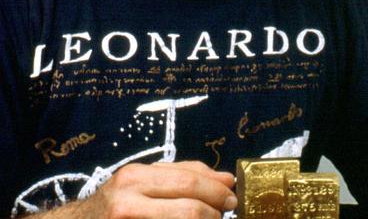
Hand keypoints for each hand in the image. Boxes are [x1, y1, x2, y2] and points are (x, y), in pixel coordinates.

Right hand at [73, 161, 235, 217]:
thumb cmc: (116, 204)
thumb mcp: (142, 181)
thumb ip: (183, 175)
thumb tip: (226, 179)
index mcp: (135, 177)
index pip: (189, 181)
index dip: (217, 190)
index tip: (232, 197)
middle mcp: (127, 201)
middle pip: (189, 208)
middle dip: (215, 211)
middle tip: (226, 213)